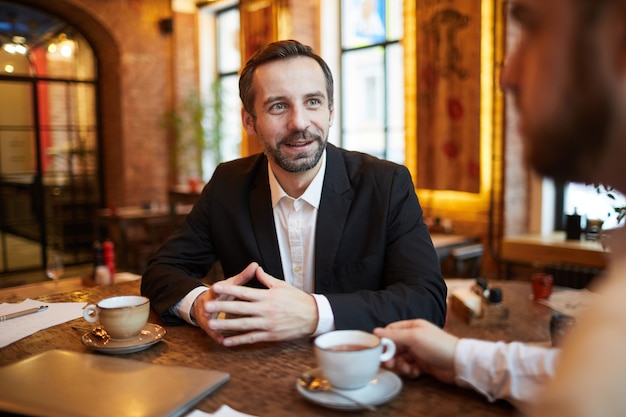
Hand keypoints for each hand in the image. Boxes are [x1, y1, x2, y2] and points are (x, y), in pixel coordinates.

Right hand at [192, 262, 258, 343]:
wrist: (204, 305)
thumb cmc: (222, 293)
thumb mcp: (230, 284)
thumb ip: (243, 276)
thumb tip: (256, 265)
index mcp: (215, 292)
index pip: (215, 289)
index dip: (216, 288)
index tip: (215, 287)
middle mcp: (209, 304)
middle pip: (210, 305)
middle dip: (210, 307)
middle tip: (208, 309)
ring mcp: (207, 317)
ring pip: (210, 321)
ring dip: (214, 326)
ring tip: (218, 330)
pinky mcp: (209, 328)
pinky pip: (214, 334)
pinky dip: (218, 337)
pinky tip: (223, 342)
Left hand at [201, 265, 318, 345]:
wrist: (313, 316)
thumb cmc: (297, 299)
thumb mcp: (282, 285)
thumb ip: (266, 279)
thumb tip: (256, 268)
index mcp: (267, 296)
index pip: (244, 292)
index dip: (229, 290)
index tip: (216, 287)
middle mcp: (266, 309)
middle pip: (240, 308)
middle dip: (222, 307)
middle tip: (206, 306)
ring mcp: (268, 323)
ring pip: (243, 325)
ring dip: (226, 325)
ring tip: (212, 324)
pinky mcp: (271, 335)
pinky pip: (252, 338)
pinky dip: (239, 340)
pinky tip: (227, 341)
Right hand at [374, 319, 458, 383]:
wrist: (458, 363)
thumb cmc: (437, 345)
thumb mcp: (413, 337)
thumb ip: (394, 335)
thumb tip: (375, 331)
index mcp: (412, 327)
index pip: (391, 331)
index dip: (384, 340)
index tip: (379, 349)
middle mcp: (414, 338)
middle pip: (394, 346)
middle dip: (391, 355)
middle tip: (389, 364)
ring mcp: (418, 352)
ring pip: (400, 359)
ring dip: (401, 365)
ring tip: (407, 368)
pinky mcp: (422, 365)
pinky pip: (409, 368)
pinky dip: (410, 371)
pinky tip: (416, 372)